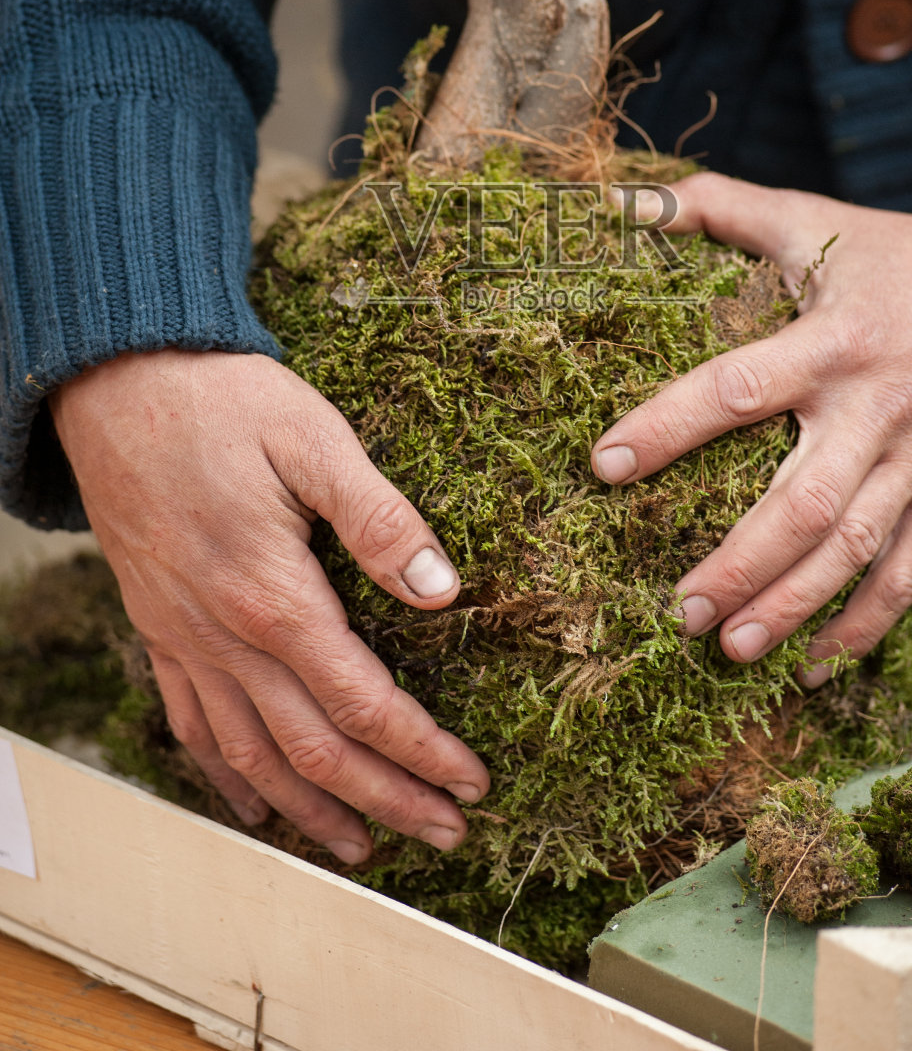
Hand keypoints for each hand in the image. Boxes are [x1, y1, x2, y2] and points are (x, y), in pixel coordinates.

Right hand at [51, 350, 488, 860]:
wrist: (118, 383)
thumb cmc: (224, 402)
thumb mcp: (315, 440)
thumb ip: (380, 519)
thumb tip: (445, 592)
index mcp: (273, 595)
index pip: (363, 703)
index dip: (422, 752)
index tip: (473, 781)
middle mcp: (223, 636)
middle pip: (314, 750)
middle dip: (386, 800)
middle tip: (446, 833)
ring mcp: (183, 639)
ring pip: (251, 757)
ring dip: (313, 811)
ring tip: (364, 848)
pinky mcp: (159, 627)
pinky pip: (192, 725)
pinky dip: (229, 778)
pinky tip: (259, 805)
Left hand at [593, 131, 911, 683]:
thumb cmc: (906, 253)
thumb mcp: (814, 219)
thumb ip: (719, 207)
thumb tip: (627, 200)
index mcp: (832, 341)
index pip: (737, 389)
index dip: (667, 427)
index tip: (604, 464)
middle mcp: (876, 408)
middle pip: (802, 501)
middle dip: (738, 562)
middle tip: (677, 607)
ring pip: (855, 549)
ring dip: (793, 605)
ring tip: (731, 648)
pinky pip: (911, 570)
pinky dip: (867, 623)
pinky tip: (818, 662)